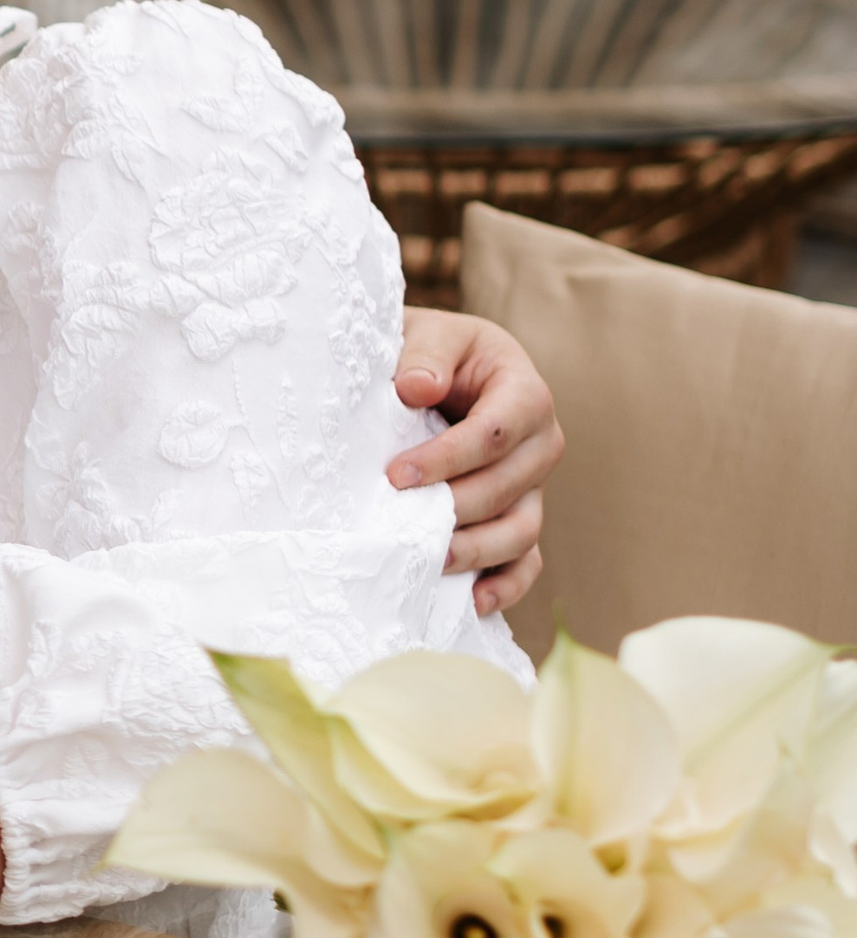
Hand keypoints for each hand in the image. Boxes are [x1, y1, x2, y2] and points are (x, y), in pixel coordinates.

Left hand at [389, 308, 562, 618]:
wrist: (436, 372)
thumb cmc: (432, 353)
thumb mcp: (429, 335)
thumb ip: (425, 354)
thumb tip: (416, 388)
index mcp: (524, 392)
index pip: (496, 432)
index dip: (448, 457)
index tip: (396, 474)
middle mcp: (540, 443)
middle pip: (508, 486)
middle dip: (455, 507)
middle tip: (400, 519)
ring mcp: (534, 487)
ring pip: (521, 530)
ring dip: (477, 551)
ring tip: (430, 561)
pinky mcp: (520, 517)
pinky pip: (526, 560)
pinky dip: (506, 585)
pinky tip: (472, 603)